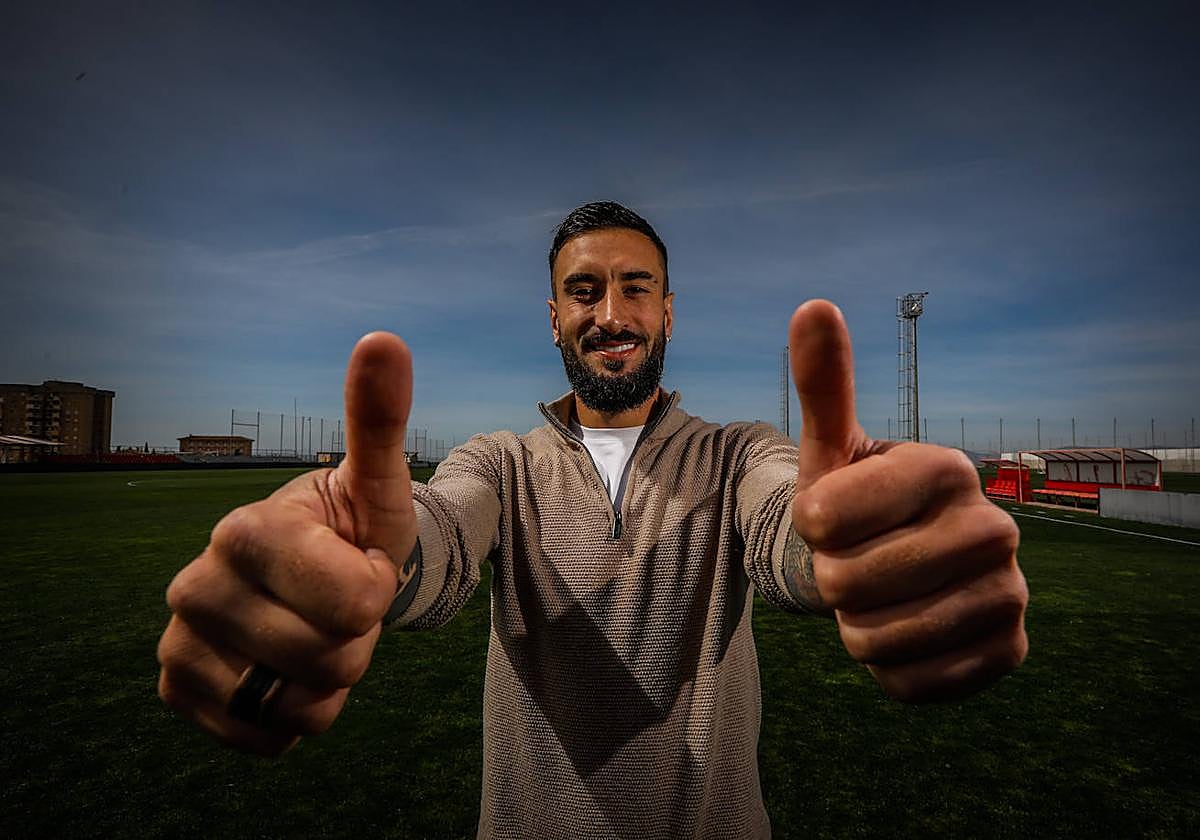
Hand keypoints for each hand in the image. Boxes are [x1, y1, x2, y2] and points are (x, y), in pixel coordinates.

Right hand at [157, 333, 416, 753]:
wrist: (310, 579)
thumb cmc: (349, 528)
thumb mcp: (375, 481)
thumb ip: (378, 419)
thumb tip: (384, 339)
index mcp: (246, 531)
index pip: (357, 603)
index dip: (377, 590)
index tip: (358, 563)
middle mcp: (194, 587)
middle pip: (333, 658)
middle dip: (356, 639)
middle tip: (337, 604)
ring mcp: (180, 645)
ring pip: (304, 706)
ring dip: (331, 680)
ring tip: (314, 632)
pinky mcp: (180, 694)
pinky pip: (273, 739)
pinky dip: (299, 716)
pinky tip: (286, 670)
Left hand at [788, 300, 1027, 701]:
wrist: (906, 568)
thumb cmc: (857, 502)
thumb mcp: (833, 445)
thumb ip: (825, 382)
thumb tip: (812, 305)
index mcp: (947, 469)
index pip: (821, 518)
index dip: (808, 527)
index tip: (834, 517)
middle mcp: (995, 529)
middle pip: (846, 582)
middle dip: (832, 580)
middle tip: (859, 562)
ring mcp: (1010, 596)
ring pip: (874, 640)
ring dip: (857, 627)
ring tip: (881, 597)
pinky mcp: (1008, 654)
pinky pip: (909, 684)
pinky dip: (889, 669)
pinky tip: (908, 634)